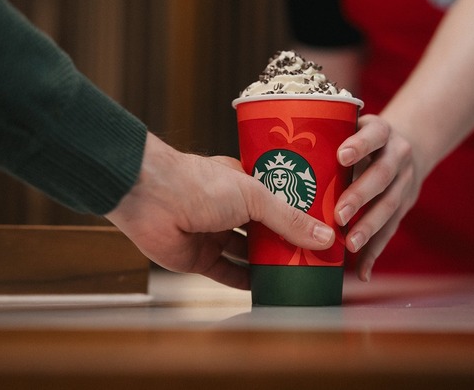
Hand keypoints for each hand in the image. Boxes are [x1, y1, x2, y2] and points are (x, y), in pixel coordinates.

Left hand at [104, 133, 334, 289]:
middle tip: (316, 258)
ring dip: (268, 264)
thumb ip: (288, 219)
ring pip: (247, 253)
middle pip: (264, 230)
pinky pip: (226, 273)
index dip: (298, 214)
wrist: (148, 198)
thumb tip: (325, 236)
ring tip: (298, 276)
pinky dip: (245, 282)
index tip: (324, 228)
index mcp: (242, 184)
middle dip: (287, 243)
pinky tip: (266, 290)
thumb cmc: (197, 183)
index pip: (277, 201)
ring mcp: (213, 234)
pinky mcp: (198, 258)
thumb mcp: (253, 197)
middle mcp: (228, 209)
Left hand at [334, 115, 421, 281]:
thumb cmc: (358, 139)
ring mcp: (404, 182)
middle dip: (360, 195)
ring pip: (390, 206)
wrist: (403, 148)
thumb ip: (322, 142)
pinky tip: (362, 272)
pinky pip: (390, 232)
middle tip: (339, 214)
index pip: (374, 135)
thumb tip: (266, 158)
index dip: (360, 146)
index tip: (341, 157)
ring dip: (369, 228)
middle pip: (382, 175)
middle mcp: (398, 156)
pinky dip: (374, 253)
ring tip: (350, 245)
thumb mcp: (349, 128)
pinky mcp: (403, 208)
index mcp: (381, 131)